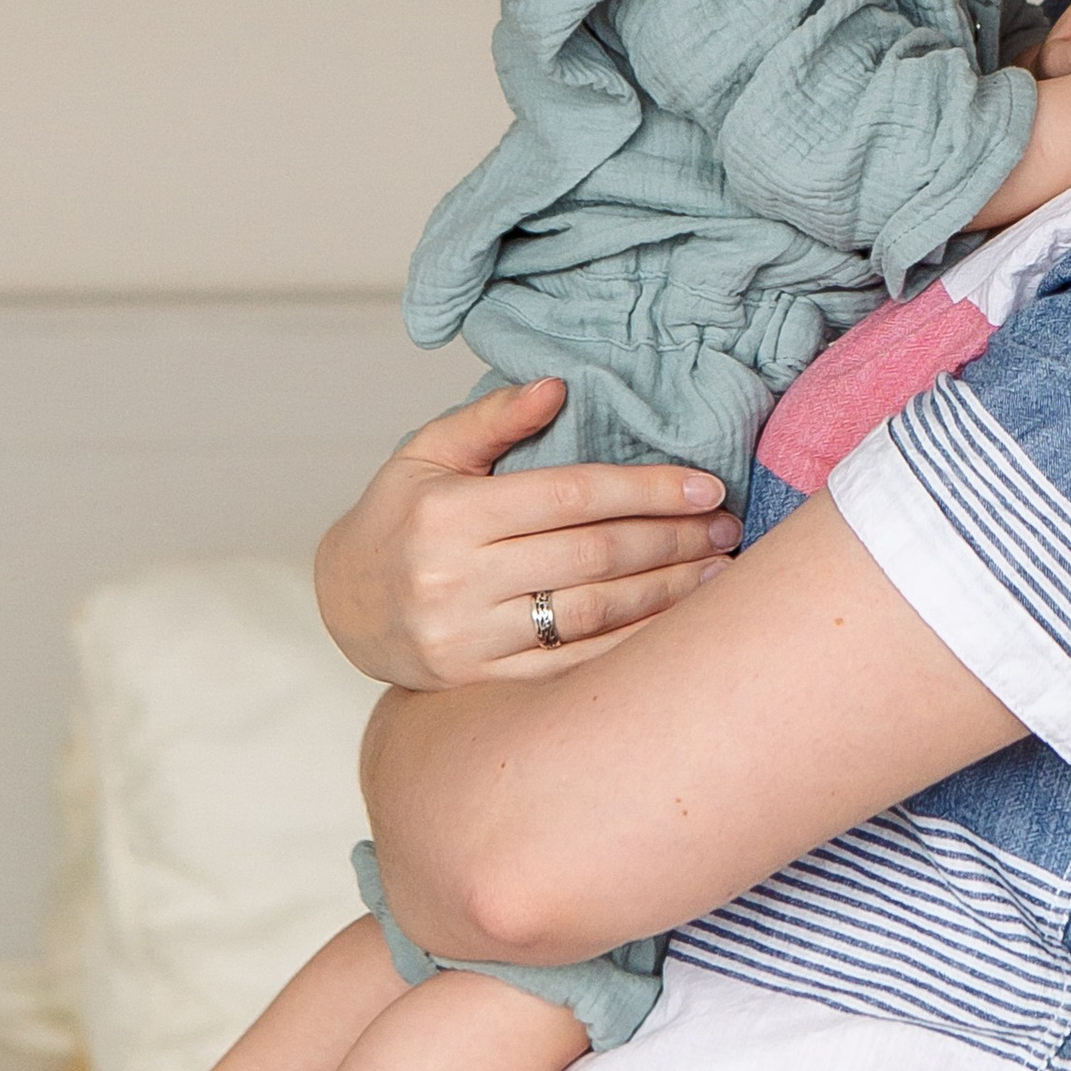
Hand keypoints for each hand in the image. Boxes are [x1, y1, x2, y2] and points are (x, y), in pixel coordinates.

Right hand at [314, 379, 740, 690]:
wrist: (343, 606)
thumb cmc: (399, 516)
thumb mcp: (428, 452)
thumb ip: (492, 418)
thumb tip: (558, 386)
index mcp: (449, 514)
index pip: (569, 496)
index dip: (645, 490)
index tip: (705, 486)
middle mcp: (456, 579)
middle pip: (590, 555)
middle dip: (670, 539)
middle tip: (727, 528)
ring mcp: (468, 638)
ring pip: (590, 613)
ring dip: (666, 593)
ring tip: (719, 572)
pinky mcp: (480, 685)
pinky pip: (573, 665)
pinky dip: (633, 645)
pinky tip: (678, 626)